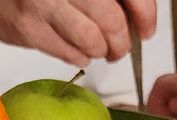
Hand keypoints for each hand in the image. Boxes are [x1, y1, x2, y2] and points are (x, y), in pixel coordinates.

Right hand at [0, 0, 156, 65]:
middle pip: (112, 20)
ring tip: (101, 50)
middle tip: (121, 47)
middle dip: (122, 42)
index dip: (144, 13)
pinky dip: (81, 58)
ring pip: (92, 41)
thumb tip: (138, 14)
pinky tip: (79, 51)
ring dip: (102, 52)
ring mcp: (44, 5)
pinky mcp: (30, 30)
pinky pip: (70, 54)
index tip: (147, 28)